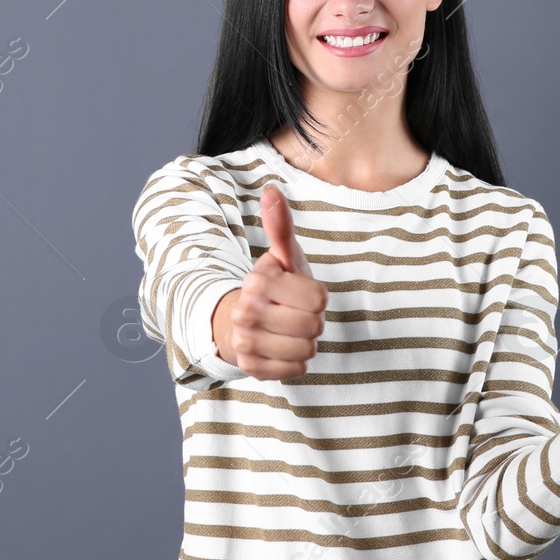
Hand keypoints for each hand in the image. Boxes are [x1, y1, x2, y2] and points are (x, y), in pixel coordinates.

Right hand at [214, 181, 326, 380]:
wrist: (241, 320)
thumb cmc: (274, 285)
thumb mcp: (282, 256)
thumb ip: (281, 226)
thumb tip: (272, 190)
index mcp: (258, 281)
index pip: (319, 299)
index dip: (317, 297)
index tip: (300, 292)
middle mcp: (247, 312)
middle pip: (314, 326)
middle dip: (313, 320)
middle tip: (295, 312)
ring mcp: (246, 342)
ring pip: (306, 350)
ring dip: (305, 341)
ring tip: (289, 329)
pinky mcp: (250, 367)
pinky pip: (296, 370)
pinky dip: (296, 361)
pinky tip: (282, 347)